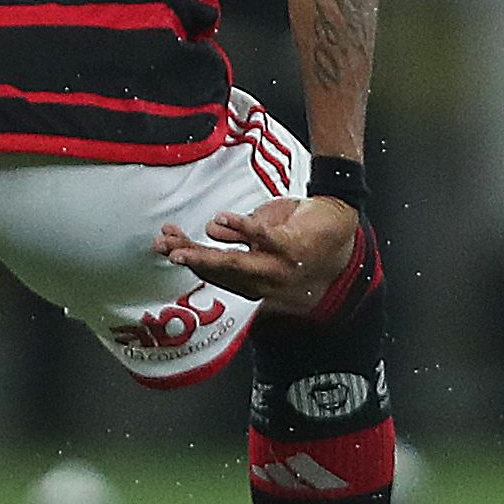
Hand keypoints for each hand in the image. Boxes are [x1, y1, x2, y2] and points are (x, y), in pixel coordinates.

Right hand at [156, 197, 362, 315]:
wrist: (340, 223)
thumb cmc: (301, 231)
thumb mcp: (263, 233)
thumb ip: (237, 234)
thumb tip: (211, 229)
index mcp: (256, 282)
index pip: (216, 275)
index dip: (190, 261)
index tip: (165, 245)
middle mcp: (266, 282)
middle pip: (220, 274)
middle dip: (188, 261)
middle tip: (163, 249)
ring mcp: (279, 268)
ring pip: (235, 264)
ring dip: (205, 256)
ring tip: (180, 247)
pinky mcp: (291, 247)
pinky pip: (262, 239)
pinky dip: (241, 230)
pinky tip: (222, 220)